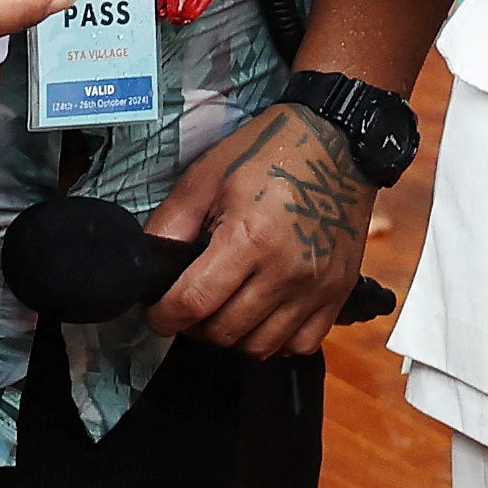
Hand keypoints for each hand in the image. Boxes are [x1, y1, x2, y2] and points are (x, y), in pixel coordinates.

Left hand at [141, 100, 380, 359]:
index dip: (162, 317)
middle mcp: (285, 271)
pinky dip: (277, 342)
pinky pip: (301, 344)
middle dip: (194, 327)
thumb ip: (171, 222)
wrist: (340, 141)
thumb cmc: (271, 152)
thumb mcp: (207, 176)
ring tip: (224, 311)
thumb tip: (147, 262)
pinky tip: (263, 318)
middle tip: (189, 307)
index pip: (192, 303)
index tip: (156, 313)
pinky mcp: (338, 291)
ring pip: (260, 346)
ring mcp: (315, 286)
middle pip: (224, 332)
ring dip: (232, 337)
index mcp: (248, 238)